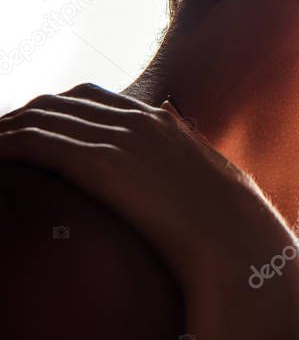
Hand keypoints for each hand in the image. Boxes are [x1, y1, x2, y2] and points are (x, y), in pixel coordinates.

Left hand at [0, 83, 298, 290]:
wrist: (235, 241)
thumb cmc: (230, 224)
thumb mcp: (214, 176)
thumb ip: (188, 148)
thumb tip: (171, 116)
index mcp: (160, 124)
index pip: (89, 98)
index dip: (54, 112)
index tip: (31, 133)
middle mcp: (136, 121)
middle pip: (57, 104)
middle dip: (20, 119)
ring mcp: (118, 138)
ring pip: (38, 118)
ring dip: (3, 132)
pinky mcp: (99, 162)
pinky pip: (32, 142)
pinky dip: (3, 147)